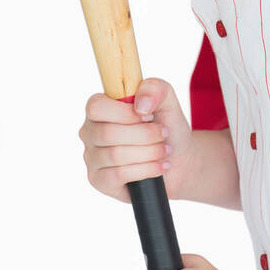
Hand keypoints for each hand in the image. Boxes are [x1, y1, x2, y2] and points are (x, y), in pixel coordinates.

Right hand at [79, 78, 196, 203]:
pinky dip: (146, 170)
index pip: (96, 107)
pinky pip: (118, 175)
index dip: (125, 113)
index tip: (149, 116)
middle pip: (108, 133)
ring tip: (164, 150)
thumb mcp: (166, 99)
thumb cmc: (166, 126)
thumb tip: (140, 105)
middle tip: (164, 134)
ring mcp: (92, 158)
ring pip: (115, 155)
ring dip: (149, 152)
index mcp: (99, 109)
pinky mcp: (99, 181)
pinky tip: (160, 166)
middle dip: (144, 135)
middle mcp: (90, 132)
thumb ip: (154, 88)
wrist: (179, 158)